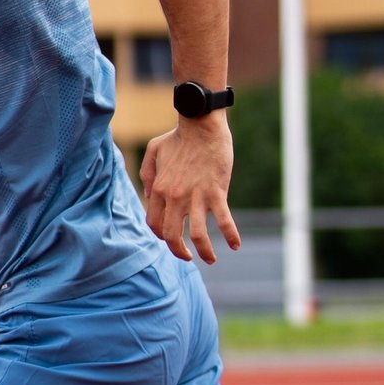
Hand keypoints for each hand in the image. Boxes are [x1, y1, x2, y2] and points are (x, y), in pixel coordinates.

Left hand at [140, 119, 240, 264]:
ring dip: (205, 252)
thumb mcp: (153, 151)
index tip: (173, 240)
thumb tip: (148, 195)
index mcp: (159, 189)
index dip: (162, 236)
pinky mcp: (216, 192)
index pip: (155, 224)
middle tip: (188, 257)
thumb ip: (147, 174)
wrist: (202, 125)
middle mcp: (175, 197)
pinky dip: (231, 235)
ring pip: (198, 235)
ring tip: (210, 259)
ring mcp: (196, 196)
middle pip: (172, 235)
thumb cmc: (179, 137)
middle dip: (179, 252)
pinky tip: (236, 245)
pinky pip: (224, 220)